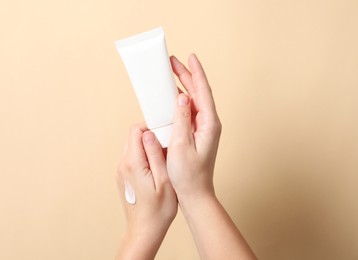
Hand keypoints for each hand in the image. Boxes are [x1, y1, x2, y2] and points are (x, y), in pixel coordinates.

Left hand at [116, 124, 177, 259]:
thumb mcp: (164, 180)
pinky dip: (143, 157)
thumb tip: (149, 134)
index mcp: (133, 163)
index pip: (136, 130)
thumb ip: (155, 154)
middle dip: (150, 136)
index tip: (165, 134)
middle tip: (166, 146)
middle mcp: (123, 165)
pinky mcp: (123, 177)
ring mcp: (121, 171)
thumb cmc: (158, 209)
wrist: (145, 230)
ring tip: (162, 158)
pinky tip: (155, 169)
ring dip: (147, 148)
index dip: (151, 127)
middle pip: (133, 137)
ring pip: (132, 147)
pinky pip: (132, 159)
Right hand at [167, 53, 221, 201]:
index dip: (196, 73)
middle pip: (198, 93)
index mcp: (209, 124)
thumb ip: (182, 119)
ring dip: (183, 86)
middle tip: (173, 61)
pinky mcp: (196, 134)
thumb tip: (182, 97)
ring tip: (171, 74)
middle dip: (186, 75)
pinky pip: (188, 111)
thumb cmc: (189, 174)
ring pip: (193, 101)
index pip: (203, 91)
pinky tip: (172, 97)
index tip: (190, 57)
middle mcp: (209, 123)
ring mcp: (203, 128)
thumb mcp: (181, 145)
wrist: (195, 194)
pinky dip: (180, 101)